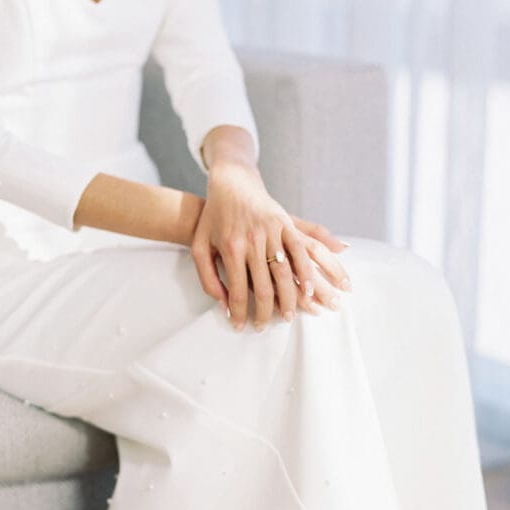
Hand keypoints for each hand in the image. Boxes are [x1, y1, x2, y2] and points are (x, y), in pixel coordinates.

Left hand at [190, 161, 351, 331]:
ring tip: (290, 316)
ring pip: (286, 274)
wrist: (230, 182)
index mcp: (230, 249)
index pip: (238, 292)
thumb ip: (208, 277)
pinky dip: (307, 273)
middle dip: (266, 313)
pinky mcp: (286, 223)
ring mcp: (271, 231)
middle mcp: (252, 241)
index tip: (241, 327)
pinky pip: (300, 252)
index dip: (240, 314)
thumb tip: (223, 305)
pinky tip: (309, 289)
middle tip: (265, 327)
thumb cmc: (213, 218)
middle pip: (264, 289)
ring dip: (290, 300)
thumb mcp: (200, 246)